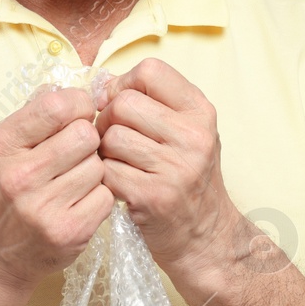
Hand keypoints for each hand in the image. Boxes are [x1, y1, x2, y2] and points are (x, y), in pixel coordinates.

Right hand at [0, 84, 115, 303]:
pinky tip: (79, 203)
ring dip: (94, 171)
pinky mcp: (68, 232)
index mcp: (2, 145)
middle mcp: (18, 176)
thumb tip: (73, 86)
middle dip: (88, 141)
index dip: (79, 106)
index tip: (78, 117)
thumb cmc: (3, 191)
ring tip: (74, 181)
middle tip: (77, 154)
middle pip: (86, 135)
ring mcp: (42, 207)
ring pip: (99, 167)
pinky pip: (106, 197)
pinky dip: (98, 198)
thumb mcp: (4, 146)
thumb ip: (35, 113)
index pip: (58, 105)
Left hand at [92, 58, 244, 280]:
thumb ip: (149, 101)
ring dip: (104, 150)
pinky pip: (107, 170)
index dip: (124, 83)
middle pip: (124, 103)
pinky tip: (119, 183)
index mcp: (201, 111)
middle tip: (114, 139)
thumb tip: (100, 84)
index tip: (118, 103)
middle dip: (108, 119)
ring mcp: (175, 168)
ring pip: (111, 136)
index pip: (150, 70)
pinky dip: (105, 176)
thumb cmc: (186, 176)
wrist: (204, 235)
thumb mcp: (184, 130)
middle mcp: (194, 136)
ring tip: (118, 162)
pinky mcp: (153, 196)